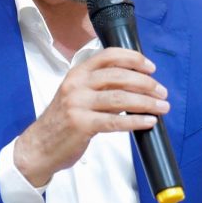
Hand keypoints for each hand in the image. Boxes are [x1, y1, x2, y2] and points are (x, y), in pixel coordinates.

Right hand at [13, 47, 168, 186]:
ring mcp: (78, 104)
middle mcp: (77, 84)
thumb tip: (136, 83)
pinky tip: (148, 122)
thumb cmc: (64, 120)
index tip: (151, 67)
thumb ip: (100, 85)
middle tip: (162, 91)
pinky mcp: (81, 125)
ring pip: (120, 98)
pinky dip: (135, 120)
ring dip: (146, 102)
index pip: (108, 56)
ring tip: (162, 106)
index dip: (133, 58)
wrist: (39, 147)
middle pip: (119, 76)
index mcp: (77, 73)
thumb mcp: (77, 94)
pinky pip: (115, 121)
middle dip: (145, 83)